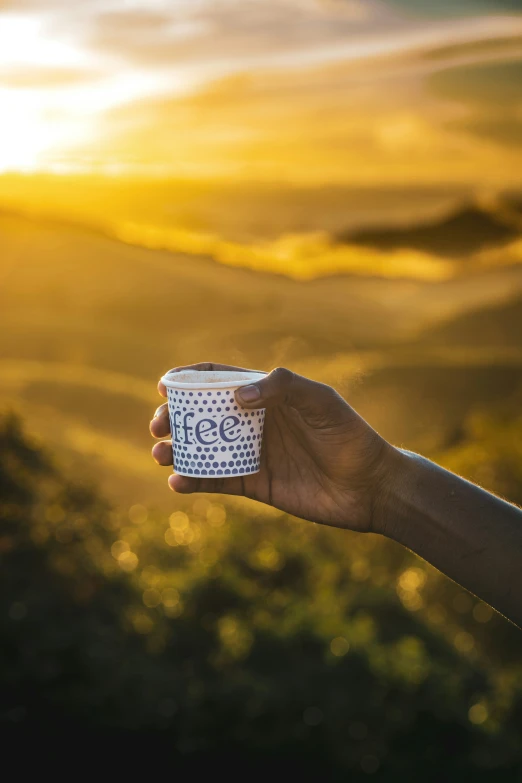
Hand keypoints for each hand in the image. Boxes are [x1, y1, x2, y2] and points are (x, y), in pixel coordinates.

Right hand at [150, 363, 393, 531]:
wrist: (370, 486)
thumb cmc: (349, 436)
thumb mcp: (321, 401)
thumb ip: (283, 387)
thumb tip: (237, 396)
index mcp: (267, 396)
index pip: (220, 380)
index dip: (189, 380)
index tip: (164, 386)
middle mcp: (255, 423)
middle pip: (203, 415)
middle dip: (175, 418)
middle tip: (158, 427)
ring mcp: (253, 454)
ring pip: (204, 449)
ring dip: (177, 450)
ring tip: (161, 455)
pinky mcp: (255, 484)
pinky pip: (217, 481)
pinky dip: (194, 481)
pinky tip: (178, 483)